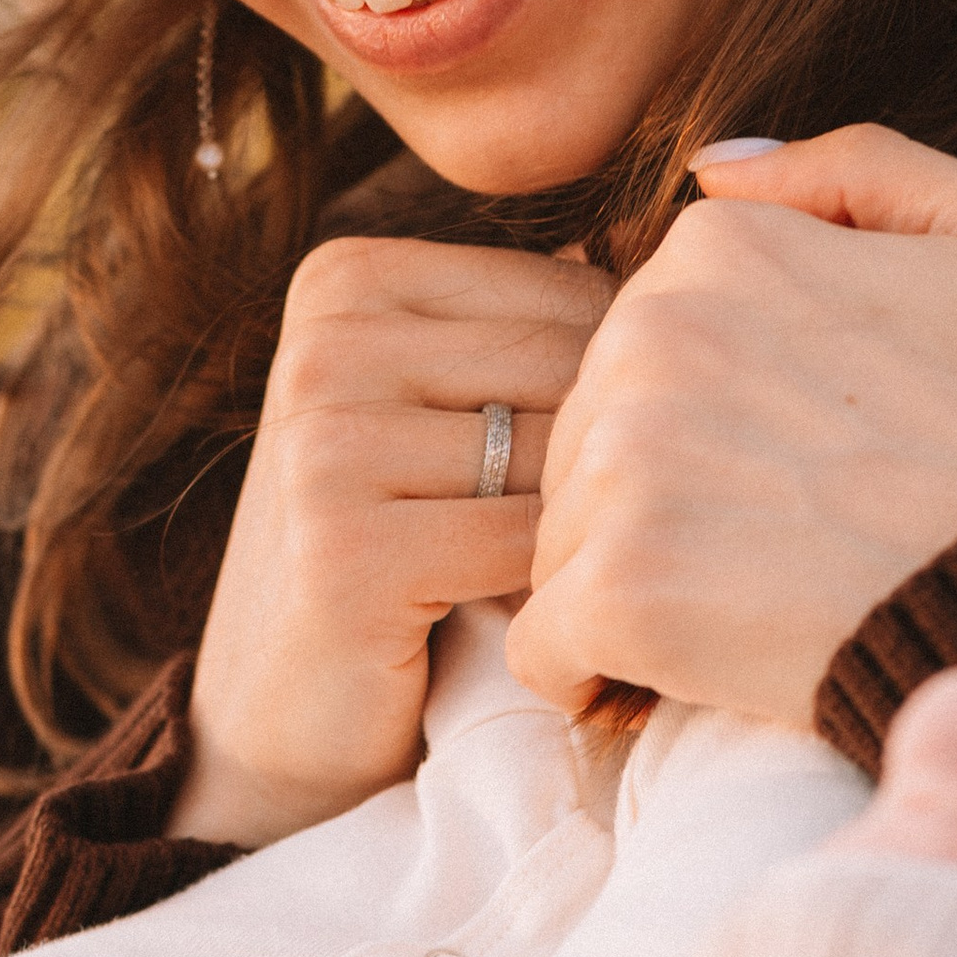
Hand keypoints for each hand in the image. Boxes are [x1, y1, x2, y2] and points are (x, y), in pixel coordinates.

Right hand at [172, 236, 611, 845]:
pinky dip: (554, 594)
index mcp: (347, 280)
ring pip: (558, 456)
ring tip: (563, 579)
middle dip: (610, 463)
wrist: (280, 719)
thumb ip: (535, 330)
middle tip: (601, 540)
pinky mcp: (342, 550)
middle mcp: (323, 343)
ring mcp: (323, 442)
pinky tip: (531, 622)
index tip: (591, 469)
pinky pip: (525, 547)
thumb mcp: (450, 415)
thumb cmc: (399, 556)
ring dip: (584, 533)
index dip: (621, 393)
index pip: (576, 292)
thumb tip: (676, 236)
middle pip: (573, 368)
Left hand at [510, 127, 956, 726]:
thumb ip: (857, 168)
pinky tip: (666, 684)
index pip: (641, 347)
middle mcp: (650, 332)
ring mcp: (627, 461)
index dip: (704, 421)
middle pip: (588, 440)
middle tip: (774, 551)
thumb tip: (715, 166)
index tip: (783, 470)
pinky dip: (592, 678)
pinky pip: (543, 649)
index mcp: (720, 244)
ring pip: (559, 541)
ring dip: (628, 589)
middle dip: (655, 502)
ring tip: (743, 616)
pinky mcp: (620, 587)